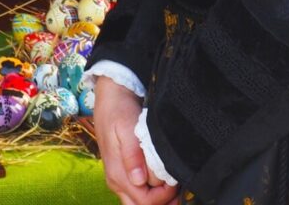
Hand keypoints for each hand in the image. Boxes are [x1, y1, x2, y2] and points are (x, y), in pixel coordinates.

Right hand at [95, 78, 182, 204]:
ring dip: (158, 198)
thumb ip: (132, 155)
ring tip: (175, 187)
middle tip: (178, 190)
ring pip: (139, 201)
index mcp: (118, 173)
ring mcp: (120, 176)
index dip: (163, 197)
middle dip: (161, 203)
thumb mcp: (125, 128)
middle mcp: (117, 180)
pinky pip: (139, 191)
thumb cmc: (118, 109)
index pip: (144, 202)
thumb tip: (138, 180)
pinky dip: (154, 191)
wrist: (110, 95)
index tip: (175, 182)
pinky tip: (166, 182)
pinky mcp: (125, 170)